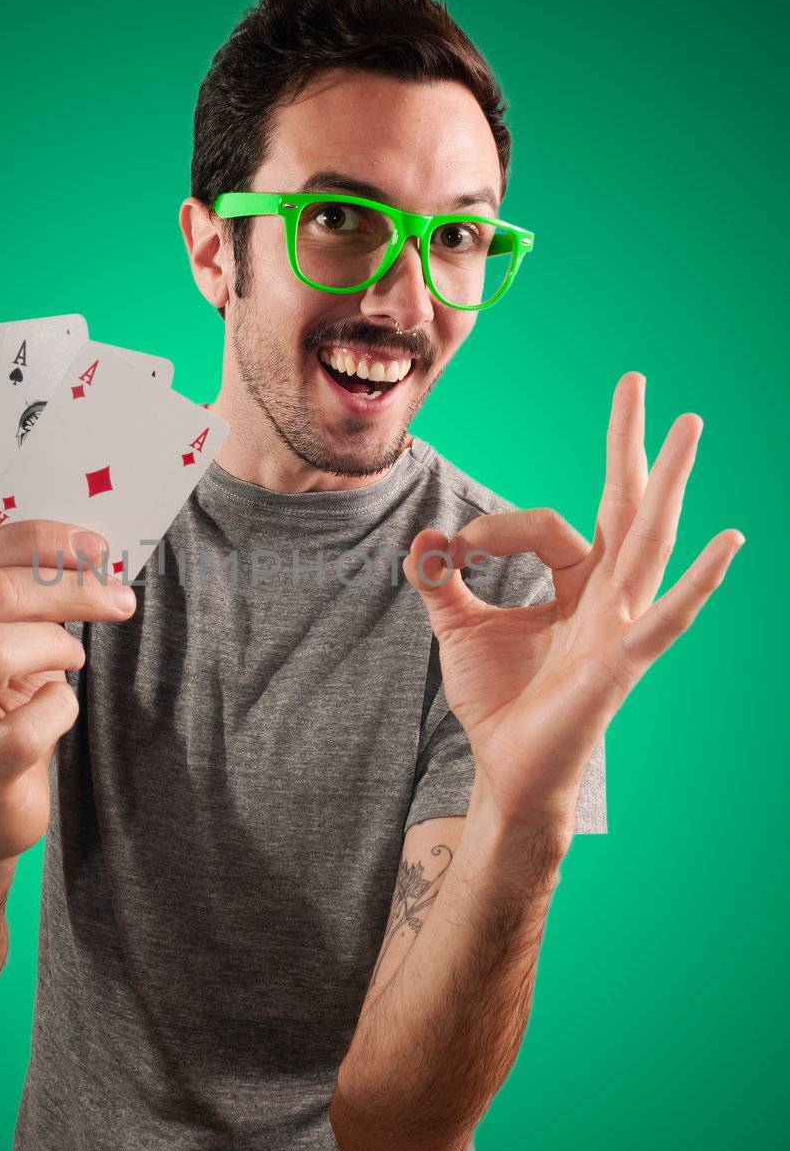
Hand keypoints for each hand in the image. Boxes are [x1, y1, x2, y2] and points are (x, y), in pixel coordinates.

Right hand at [0, 521, 136, 862]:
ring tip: (71, 658)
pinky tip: (59, 709)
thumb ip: (11, 595)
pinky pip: (29, 724)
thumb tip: (83, 549)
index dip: (37, 541)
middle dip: (65, 586)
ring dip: (57, 644)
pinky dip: (61, 707)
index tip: (93, 547)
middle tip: (115, 596)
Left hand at [403, 373, 743, 836]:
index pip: (550, 524)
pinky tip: (727, 542)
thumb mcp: (458, 626)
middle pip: (626, 506)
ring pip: (650, 542)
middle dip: (631, 444)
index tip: (457, 548)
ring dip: (670, 483)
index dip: (499, 527)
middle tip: (636, 382)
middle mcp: (607, 595)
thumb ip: (441, 578)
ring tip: (689, 427)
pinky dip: (698, 581)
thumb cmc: (498, 701)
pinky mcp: (622, 662)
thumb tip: (424, 538)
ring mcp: (621, 625)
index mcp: (577, 582)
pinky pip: (665, 617)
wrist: (506, 768)